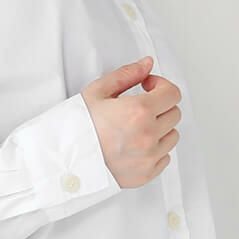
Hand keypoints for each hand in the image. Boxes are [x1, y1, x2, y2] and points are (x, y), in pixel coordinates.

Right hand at [81, 55, 181, 188]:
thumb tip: (146, 65)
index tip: (148, 87)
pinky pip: (164, 158)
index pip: (172, 93)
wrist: (63, 161)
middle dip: (160, 106)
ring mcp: (149, 157)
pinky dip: (155, 150)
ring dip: (160, 129)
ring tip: (137, 128)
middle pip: (174, 113)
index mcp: (138, 111)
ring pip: (172, 136)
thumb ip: (127, 75)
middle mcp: (148, 135)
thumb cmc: (76, 128)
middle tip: (141, 107)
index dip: (161, 86)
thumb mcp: (97, 92)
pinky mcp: (146, 174)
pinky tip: (136, 145)